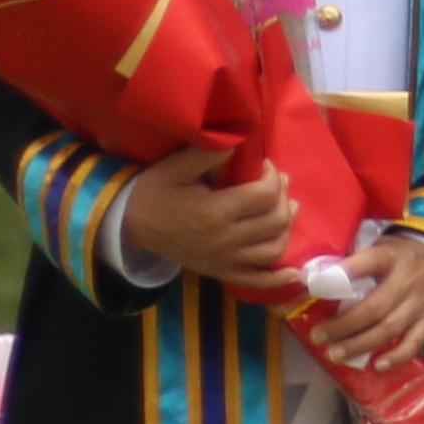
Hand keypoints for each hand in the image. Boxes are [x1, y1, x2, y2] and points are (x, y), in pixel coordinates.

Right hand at [122, 145, 301, 294]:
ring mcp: (223, 261)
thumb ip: (210, 154)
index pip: (265, 194)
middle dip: (283, 197)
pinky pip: (256, 282)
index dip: (273, 176)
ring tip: (286, 209)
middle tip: (277, 183)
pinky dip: (277, 279)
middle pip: (275, 221)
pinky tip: (293, 272)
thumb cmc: (155, 191)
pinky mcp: (220, 272)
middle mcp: (224, 241)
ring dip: (287, 228)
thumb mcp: (177, 167)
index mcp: (214, 212)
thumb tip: (242, 142)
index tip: (265, 165)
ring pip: (273, 250)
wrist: (130, 224)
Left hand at [305, 234, 423, 373]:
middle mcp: (406, 282)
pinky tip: (377, 366)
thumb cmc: (408, 254)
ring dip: (360, 345)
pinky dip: (397, 357)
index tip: (313, 286)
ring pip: (389, 329)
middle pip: (374, 307)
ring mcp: (420, 304)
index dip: (340, 275)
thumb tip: (314, 274)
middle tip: (318, 336)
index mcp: (391, 258)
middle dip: (343, 325)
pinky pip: (415, 343)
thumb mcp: (385, 245)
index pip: (366, 263)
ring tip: (335, 354)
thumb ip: (357, 258)